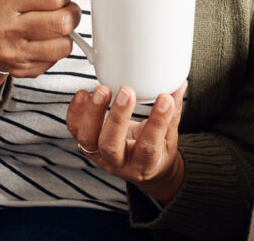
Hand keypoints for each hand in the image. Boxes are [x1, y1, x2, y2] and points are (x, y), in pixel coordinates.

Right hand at [0, 0, 84, 99]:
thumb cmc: (5, 4)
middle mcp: (7, 26)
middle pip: (63, 21)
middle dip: (70, 13)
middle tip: (62, 9)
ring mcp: (14, 52)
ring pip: (64, 44)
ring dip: (66, 33)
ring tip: (55, 25)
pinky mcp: (23, 70)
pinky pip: (57, 60)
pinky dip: (57, 48)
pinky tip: (45, 40)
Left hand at [67, 82, 187, 203]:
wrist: (141, 169)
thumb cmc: (156, 150)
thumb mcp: (169, 138)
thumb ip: (172, 112)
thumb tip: (180, 83)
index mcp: (144, 164)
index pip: (149, 146)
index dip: (158, 122)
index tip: (164, 98)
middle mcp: (119, 163)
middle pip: (111, 145)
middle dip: (117, 117)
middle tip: (127, 91)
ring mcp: (99, 155)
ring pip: (88, 139)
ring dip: (93, 113)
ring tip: (103, 89)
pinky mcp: (85, 143)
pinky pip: (74, 129)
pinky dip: (75, 112)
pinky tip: (83, 93)